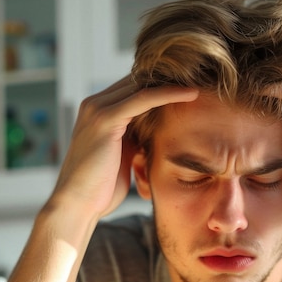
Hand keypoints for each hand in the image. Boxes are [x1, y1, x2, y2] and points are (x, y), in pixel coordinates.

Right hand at [49, 75, 198, 219]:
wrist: (78, 205)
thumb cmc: (101, 188)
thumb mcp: (124, 155)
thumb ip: (136, 138)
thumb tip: (159, 133)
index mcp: (98, 111)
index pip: (134, 87)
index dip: (162, 84)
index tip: (193, 85)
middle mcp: (95, 104)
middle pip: (138, 80)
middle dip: (170, 78)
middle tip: (203, 76)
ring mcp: (98, 109)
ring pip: (142, 85)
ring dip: (173, 81)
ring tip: (203, 80)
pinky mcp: (105, 119)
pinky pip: (143, 99)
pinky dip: (169, 93)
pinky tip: (191, 93)